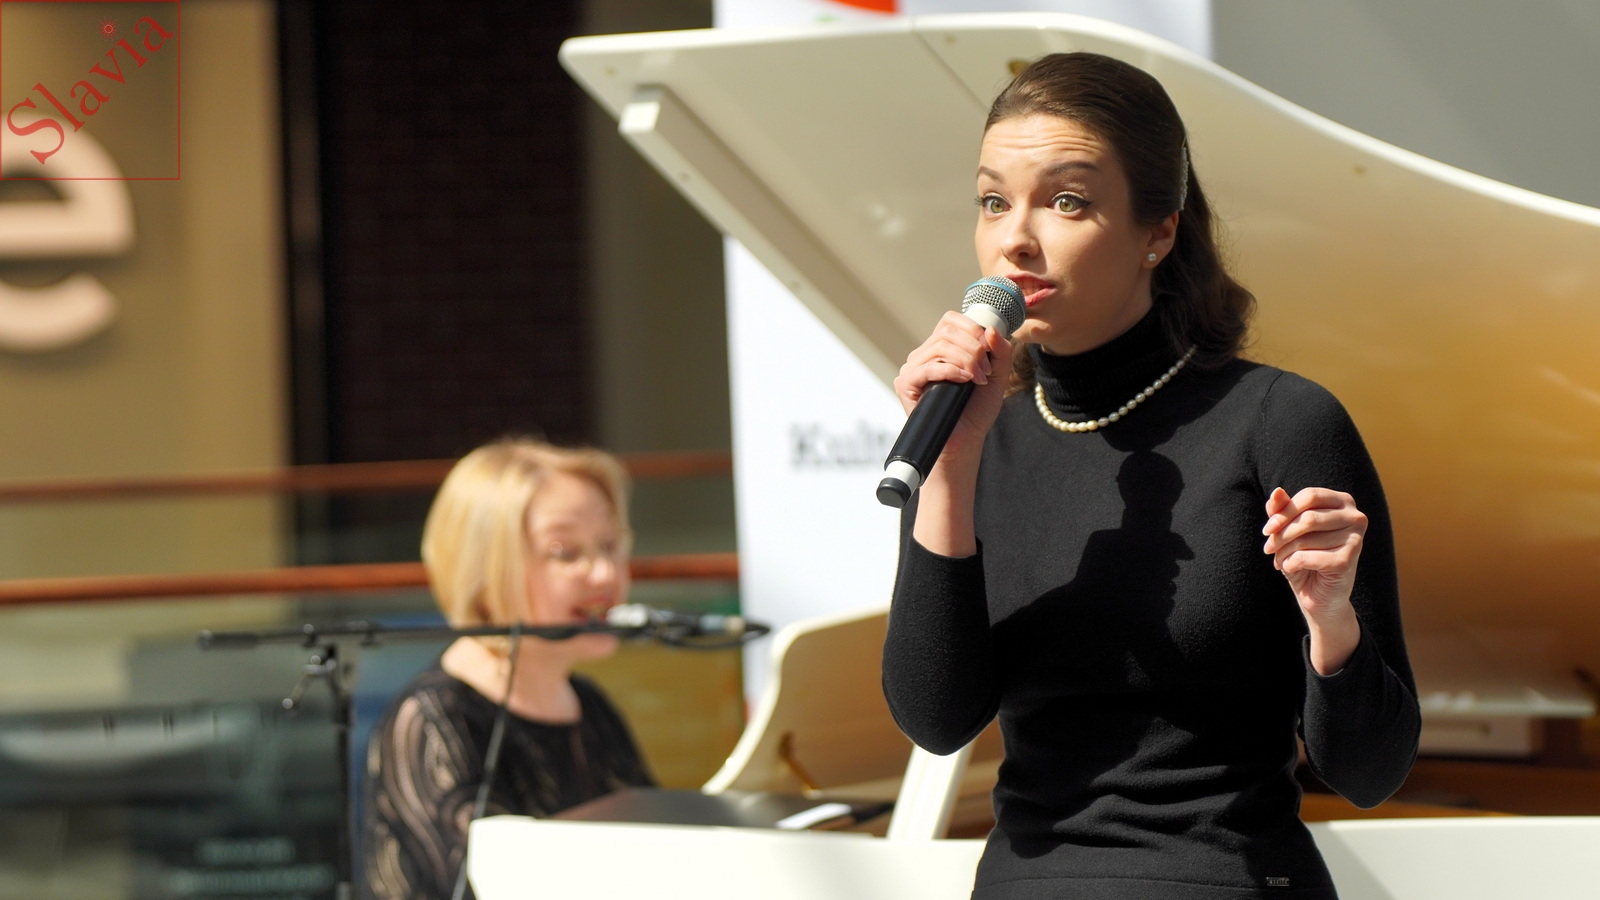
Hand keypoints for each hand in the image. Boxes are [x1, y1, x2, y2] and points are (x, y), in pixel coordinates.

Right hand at [892, 311, 1013, 463]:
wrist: (965, 440)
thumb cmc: (977, 409)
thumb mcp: (997, 375)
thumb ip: (1000, 351)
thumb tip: (990, 329)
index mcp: (941, 347)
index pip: (951, 320)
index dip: (973, 329)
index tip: (989, 350)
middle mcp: (924, 354)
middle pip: (948, 332)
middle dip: (974, 348)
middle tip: (986, 371)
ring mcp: (913, 369)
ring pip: (940, 347)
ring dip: (966, 360)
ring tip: (978, 379)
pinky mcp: (906, 384)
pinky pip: (926, 367)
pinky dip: (949, 370)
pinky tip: (964, 380)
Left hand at [1262, 486, 1363, 673]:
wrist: (1318, 597)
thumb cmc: (1304, 557)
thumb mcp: (1289, 531)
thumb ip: (1282, 510)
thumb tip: (1277, 491)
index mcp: (1343, 502)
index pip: (1310, 496)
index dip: (1283, 512)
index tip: (1267, 530)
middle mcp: (1356, 517)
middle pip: (1307, 517)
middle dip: (1280, 534)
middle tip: (1269, 548)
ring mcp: (1356, 539)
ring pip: (1305, 538)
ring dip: (1283, 551)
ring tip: (1280, 560)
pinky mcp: (1349, 560)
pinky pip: (1307, 557)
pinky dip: (1291, 564)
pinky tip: (1292, 569)